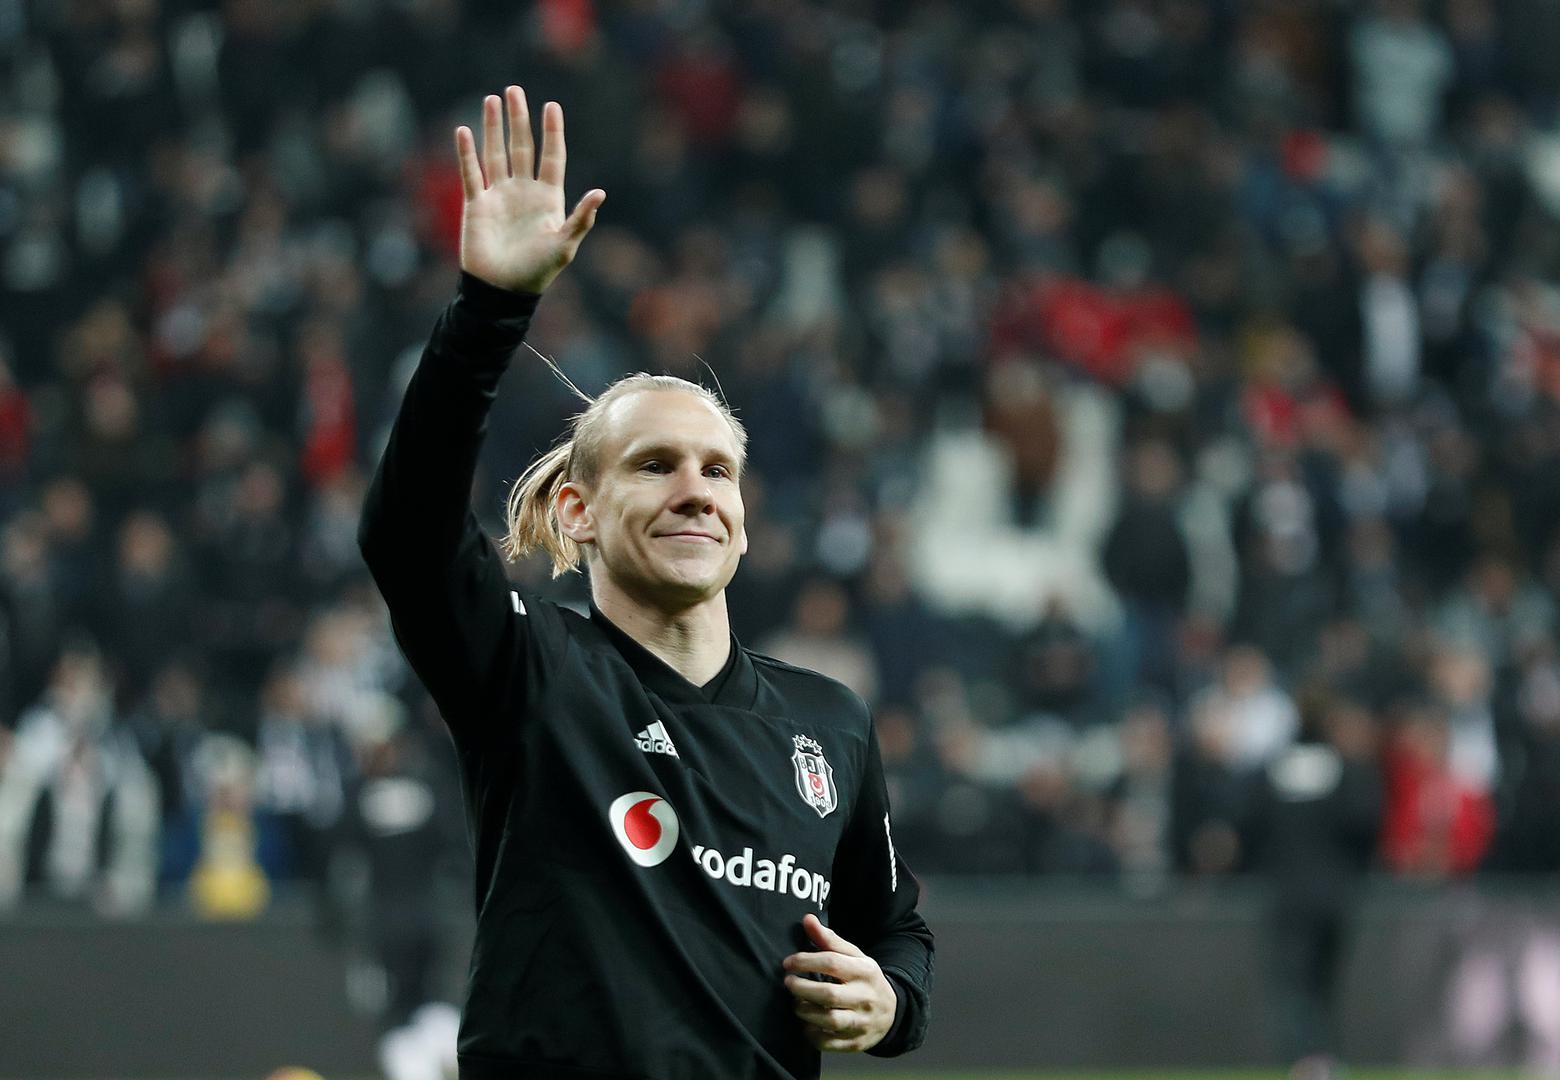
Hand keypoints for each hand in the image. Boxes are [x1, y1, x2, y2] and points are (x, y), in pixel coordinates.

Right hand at [454, 86, 604, 294]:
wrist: (502, 291)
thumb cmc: (537, 271)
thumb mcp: (564, 245)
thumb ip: (581, 219)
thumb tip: (600, 192)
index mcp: (548, 199)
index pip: (551, 157)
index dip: (552, 132)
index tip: (552, 106)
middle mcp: (523, 192)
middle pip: (521, 147)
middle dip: (519, 119)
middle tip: (514, 90)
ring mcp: (499, 196)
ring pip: (496, 154)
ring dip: (493, 128)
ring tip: (492, 101)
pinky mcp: (477, 205)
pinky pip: (471, 173)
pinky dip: (467, 153)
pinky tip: (464, 131)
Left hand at [782, 913, 897, 1052]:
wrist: (893, 1012)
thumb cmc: (865, 979)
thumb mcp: (854, 956)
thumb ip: (829, 939)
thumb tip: (807, 919)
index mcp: (864, 971)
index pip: (831, 962)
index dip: (805, 961)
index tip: (788, 963)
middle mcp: (865, 997)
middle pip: (828, 994)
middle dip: (801, 988)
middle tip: (788, 983)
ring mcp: (861, 1022)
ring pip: (829, 1020)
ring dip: (805, 1011)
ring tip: (796, 1003)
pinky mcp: (856, 1043)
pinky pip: (829, 1043)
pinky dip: (812, 1035)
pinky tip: (806, 1024)